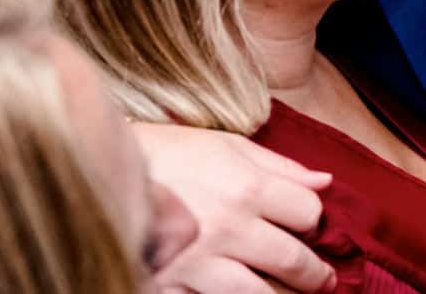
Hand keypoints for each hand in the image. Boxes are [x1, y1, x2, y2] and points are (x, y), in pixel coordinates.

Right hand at [134, 123, 335, 293]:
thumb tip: (325, 182)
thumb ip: (279, 167)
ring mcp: (197, 264)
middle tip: (323, 282)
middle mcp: (228, 229)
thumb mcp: (227, 146)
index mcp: (247, 189)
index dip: (315, 222)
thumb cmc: (169, 156)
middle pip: (292, 260)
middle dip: (315, 275)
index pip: (308, 214)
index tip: (312, 229)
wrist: (99, 173)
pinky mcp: (167, 288)